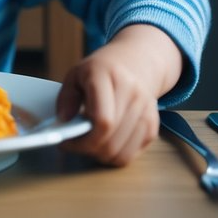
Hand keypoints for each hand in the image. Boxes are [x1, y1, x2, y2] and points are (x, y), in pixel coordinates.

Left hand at [55, 24, 181, 165]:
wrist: (136, 62)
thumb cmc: (102, 70)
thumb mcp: (76, 74)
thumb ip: (66, 97)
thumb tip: (64, 121)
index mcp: (108, 76)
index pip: (103, 121)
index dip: (83, 140)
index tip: (66, 142)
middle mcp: (132, 93)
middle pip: (111, 141)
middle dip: (88, 150)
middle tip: (75, 145)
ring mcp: (146, 109)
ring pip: (122, 152)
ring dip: (101, 155)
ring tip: (89, 143)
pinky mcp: (153, 124)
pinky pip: (132, 153)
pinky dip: (115, 154)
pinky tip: (105, 141)